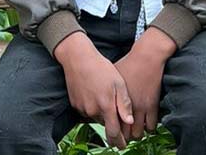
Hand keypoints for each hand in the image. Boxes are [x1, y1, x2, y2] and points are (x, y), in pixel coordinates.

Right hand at [53, 32, 133, 147]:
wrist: (78, 58)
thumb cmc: (101, 68)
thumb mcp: (119, 83)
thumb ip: (124, 104)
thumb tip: (129, 122)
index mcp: (106, 106)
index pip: (114, 133)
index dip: (119, 142)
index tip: (123, 146)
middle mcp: (93, 111)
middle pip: (106, 124)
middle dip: (112, 124)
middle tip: (117, 114)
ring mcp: (83, 108)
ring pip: (96, 117)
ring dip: (102, 113)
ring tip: (105, 96)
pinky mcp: (75, 105)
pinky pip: (87, 111)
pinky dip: (93, 107)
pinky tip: (95, 93)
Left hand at [114, 28, 175, 141]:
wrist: (146, 58)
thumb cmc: (127, 65)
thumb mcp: (110, 80)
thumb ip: (105, 95)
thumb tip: (98, 102)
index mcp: (114, 102)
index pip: (113, 126)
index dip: (114, 133)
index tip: (115, 133)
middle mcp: (126, 107)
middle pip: (125, 133)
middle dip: (124, 136)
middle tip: (125, 134)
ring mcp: (141, 108)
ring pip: (139, 133)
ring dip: (136, 134)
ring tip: (134, 130)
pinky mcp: (153, 106)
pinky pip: (152, 126)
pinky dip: (149, 128)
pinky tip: (146, 123)